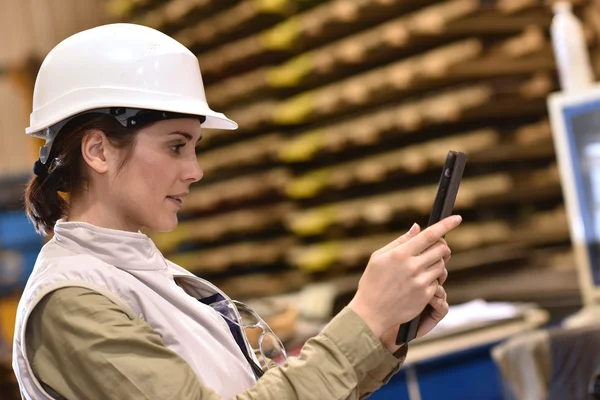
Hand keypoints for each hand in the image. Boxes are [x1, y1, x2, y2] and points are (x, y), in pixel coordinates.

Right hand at [348, 215, 460, 351]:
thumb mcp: (379, 257)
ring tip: (424, 266)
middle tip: (436, 248)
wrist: (371, 312)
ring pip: (441, 265)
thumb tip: (417, 228)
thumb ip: (399, 241)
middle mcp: (412, 267)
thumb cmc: (372, 282)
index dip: (445, 225)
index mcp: (400, 254)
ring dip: (437, 262)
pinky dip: (433, 278)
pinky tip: (420, 281)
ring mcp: (420, 282)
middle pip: (441, 249)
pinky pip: (438, 281)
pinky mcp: (426, 295)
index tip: (457, 218)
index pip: (429, 235)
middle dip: (442, 246)